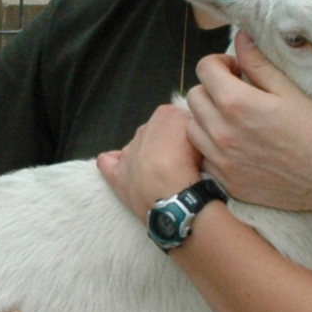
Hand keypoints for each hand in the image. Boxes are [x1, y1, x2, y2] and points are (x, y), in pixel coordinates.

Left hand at [96, 103, 203, 217]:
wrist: (174, 196)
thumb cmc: (194, 166)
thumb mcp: (204, 135)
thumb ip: (196, 126)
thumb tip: (194, 129)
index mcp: (165, 115)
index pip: (177, 117)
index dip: (186, 133)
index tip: (193, 146)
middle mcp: (144, 130)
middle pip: (155, 132)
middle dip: (165, 144)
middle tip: (181, 163)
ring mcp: (128, 152)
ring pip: (135, 146)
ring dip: (145, 156)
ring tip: (162, 175)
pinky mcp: (117, 175)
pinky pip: (107, 162)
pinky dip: (112, 162)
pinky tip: (123, 170)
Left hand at [187, 40, 311, 220]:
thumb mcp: (290, 90)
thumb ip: (259, 63)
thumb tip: (241, 39)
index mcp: (237, 103)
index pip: (205, 69)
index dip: (220, 63)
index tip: (236, 70)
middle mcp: (222, 133)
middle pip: (195, 97)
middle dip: (212, 89)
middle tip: (237, 92)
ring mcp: (222, 161)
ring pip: (193, 129)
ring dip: (207, 118)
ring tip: (234, 120)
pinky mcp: (228, 182)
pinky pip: (203, 158)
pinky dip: (212, 148)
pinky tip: (236, 146)